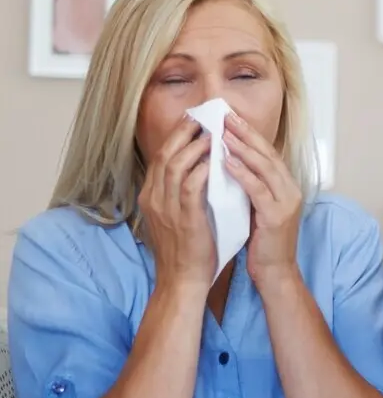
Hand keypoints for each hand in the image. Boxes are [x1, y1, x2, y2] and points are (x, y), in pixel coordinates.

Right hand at [139, 117, 215, 292]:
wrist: (183, 280)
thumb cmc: (187, 250)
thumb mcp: (178, 217)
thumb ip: (182, 195)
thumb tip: (198, 172)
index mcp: (151, 196)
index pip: (161, 157)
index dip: (176, 137)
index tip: (193, 121)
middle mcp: (154, 199)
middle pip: (165, 155)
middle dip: (183, 133)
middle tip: (203, 117)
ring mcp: (166, 208)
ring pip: (176, 166)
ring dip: (195, 146)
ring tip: (213, 132)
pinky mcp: (184, 218)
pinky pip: (191, 186)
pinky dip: (202, 169)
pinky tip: (216, 159)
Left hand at [224, 112, 302, 285]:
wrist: (275, 272)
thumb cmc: (262, 242)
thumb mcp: (257, 207)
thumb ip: (250, 186)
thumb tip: (229, 163)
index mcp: (286, 186)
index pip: (268, 153)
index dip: (250, 134)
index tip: (230, 117)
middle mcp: (290, 190)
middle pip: (268, 154)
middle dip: (246, 133)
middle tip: (225, 115)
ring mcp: (286, 203)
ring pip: (264, 167)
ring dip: (242, 148)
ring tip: (222, 132)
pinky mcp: (276, 216)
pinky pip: (257, 189)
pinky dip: (241, 173)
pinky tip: (225, 161)